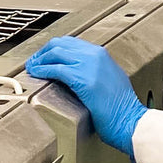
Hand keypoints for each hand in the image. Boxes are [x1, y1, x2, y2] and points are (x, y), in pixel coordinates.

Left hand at [25, 36, 146, 157]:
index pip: (71, 43)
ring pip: (56, 53)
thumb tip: (75, 71)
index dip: (53, 48)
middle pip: (61, 44)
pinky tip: (37, 73)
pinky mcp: (82, 79)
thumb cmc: (122, 107)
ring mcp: (89, 66)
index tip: (44, 56)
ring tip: (32, 67)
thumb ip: (94, 70)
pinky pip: (56, 68)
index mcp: (102, 54)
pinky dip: (42, 69)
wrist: (130, 120)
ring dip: (40, 59)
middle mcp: (95, 56)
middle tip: (34, 61)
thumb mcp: (110, 79)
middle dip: (43, 51)